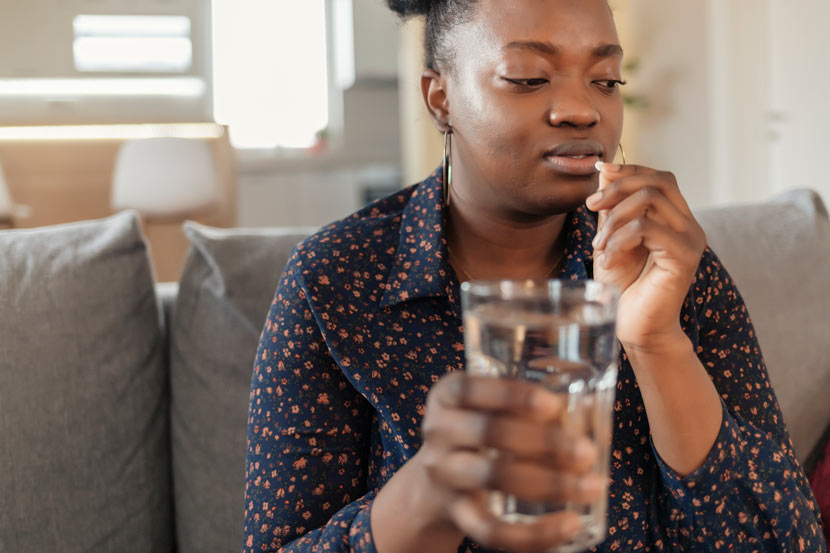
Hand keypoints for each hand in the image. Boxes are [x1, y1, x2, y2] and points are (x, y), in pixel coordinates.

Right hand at [415, 372, 602, 552]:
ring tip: (591, 486)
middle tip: (587, 451)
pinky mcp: (457, 513)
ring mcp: (444, 474)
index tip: (552, 404)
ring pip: (495, 478)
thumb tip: (591, 410)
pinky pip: (492, 530)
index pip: (471, 389)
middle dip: (544, 442)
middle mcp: (439, 430)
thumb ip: (530, 406)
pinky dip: (534, 533)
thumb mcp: (490, 409)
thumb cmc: (479, 434)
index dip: (511, 396)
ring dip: (550, 483)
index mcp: (447, 395)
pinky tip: (570, 525)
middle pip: (489, 432)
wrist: (435, 485)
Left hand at [586, 163, 705, 354]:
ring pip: (651, 200)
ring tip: (598, 246)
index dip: (629, 170)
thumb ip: (612, 207)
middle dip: (618, 188)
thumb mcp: (611, 238)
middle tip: (591, 206)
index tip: (599, 173)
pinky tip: (608, 258)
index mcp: (674, 219)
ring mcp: (690, 239)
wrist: (634, 327)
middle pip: (658, 181)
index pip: (659, 178)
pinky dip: (620, 239)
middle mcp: (688, 225)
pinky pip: (647, 228)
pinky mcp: (684, 256)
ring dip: (614, 218)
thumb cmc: (623, 286)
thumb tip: (605, 170)